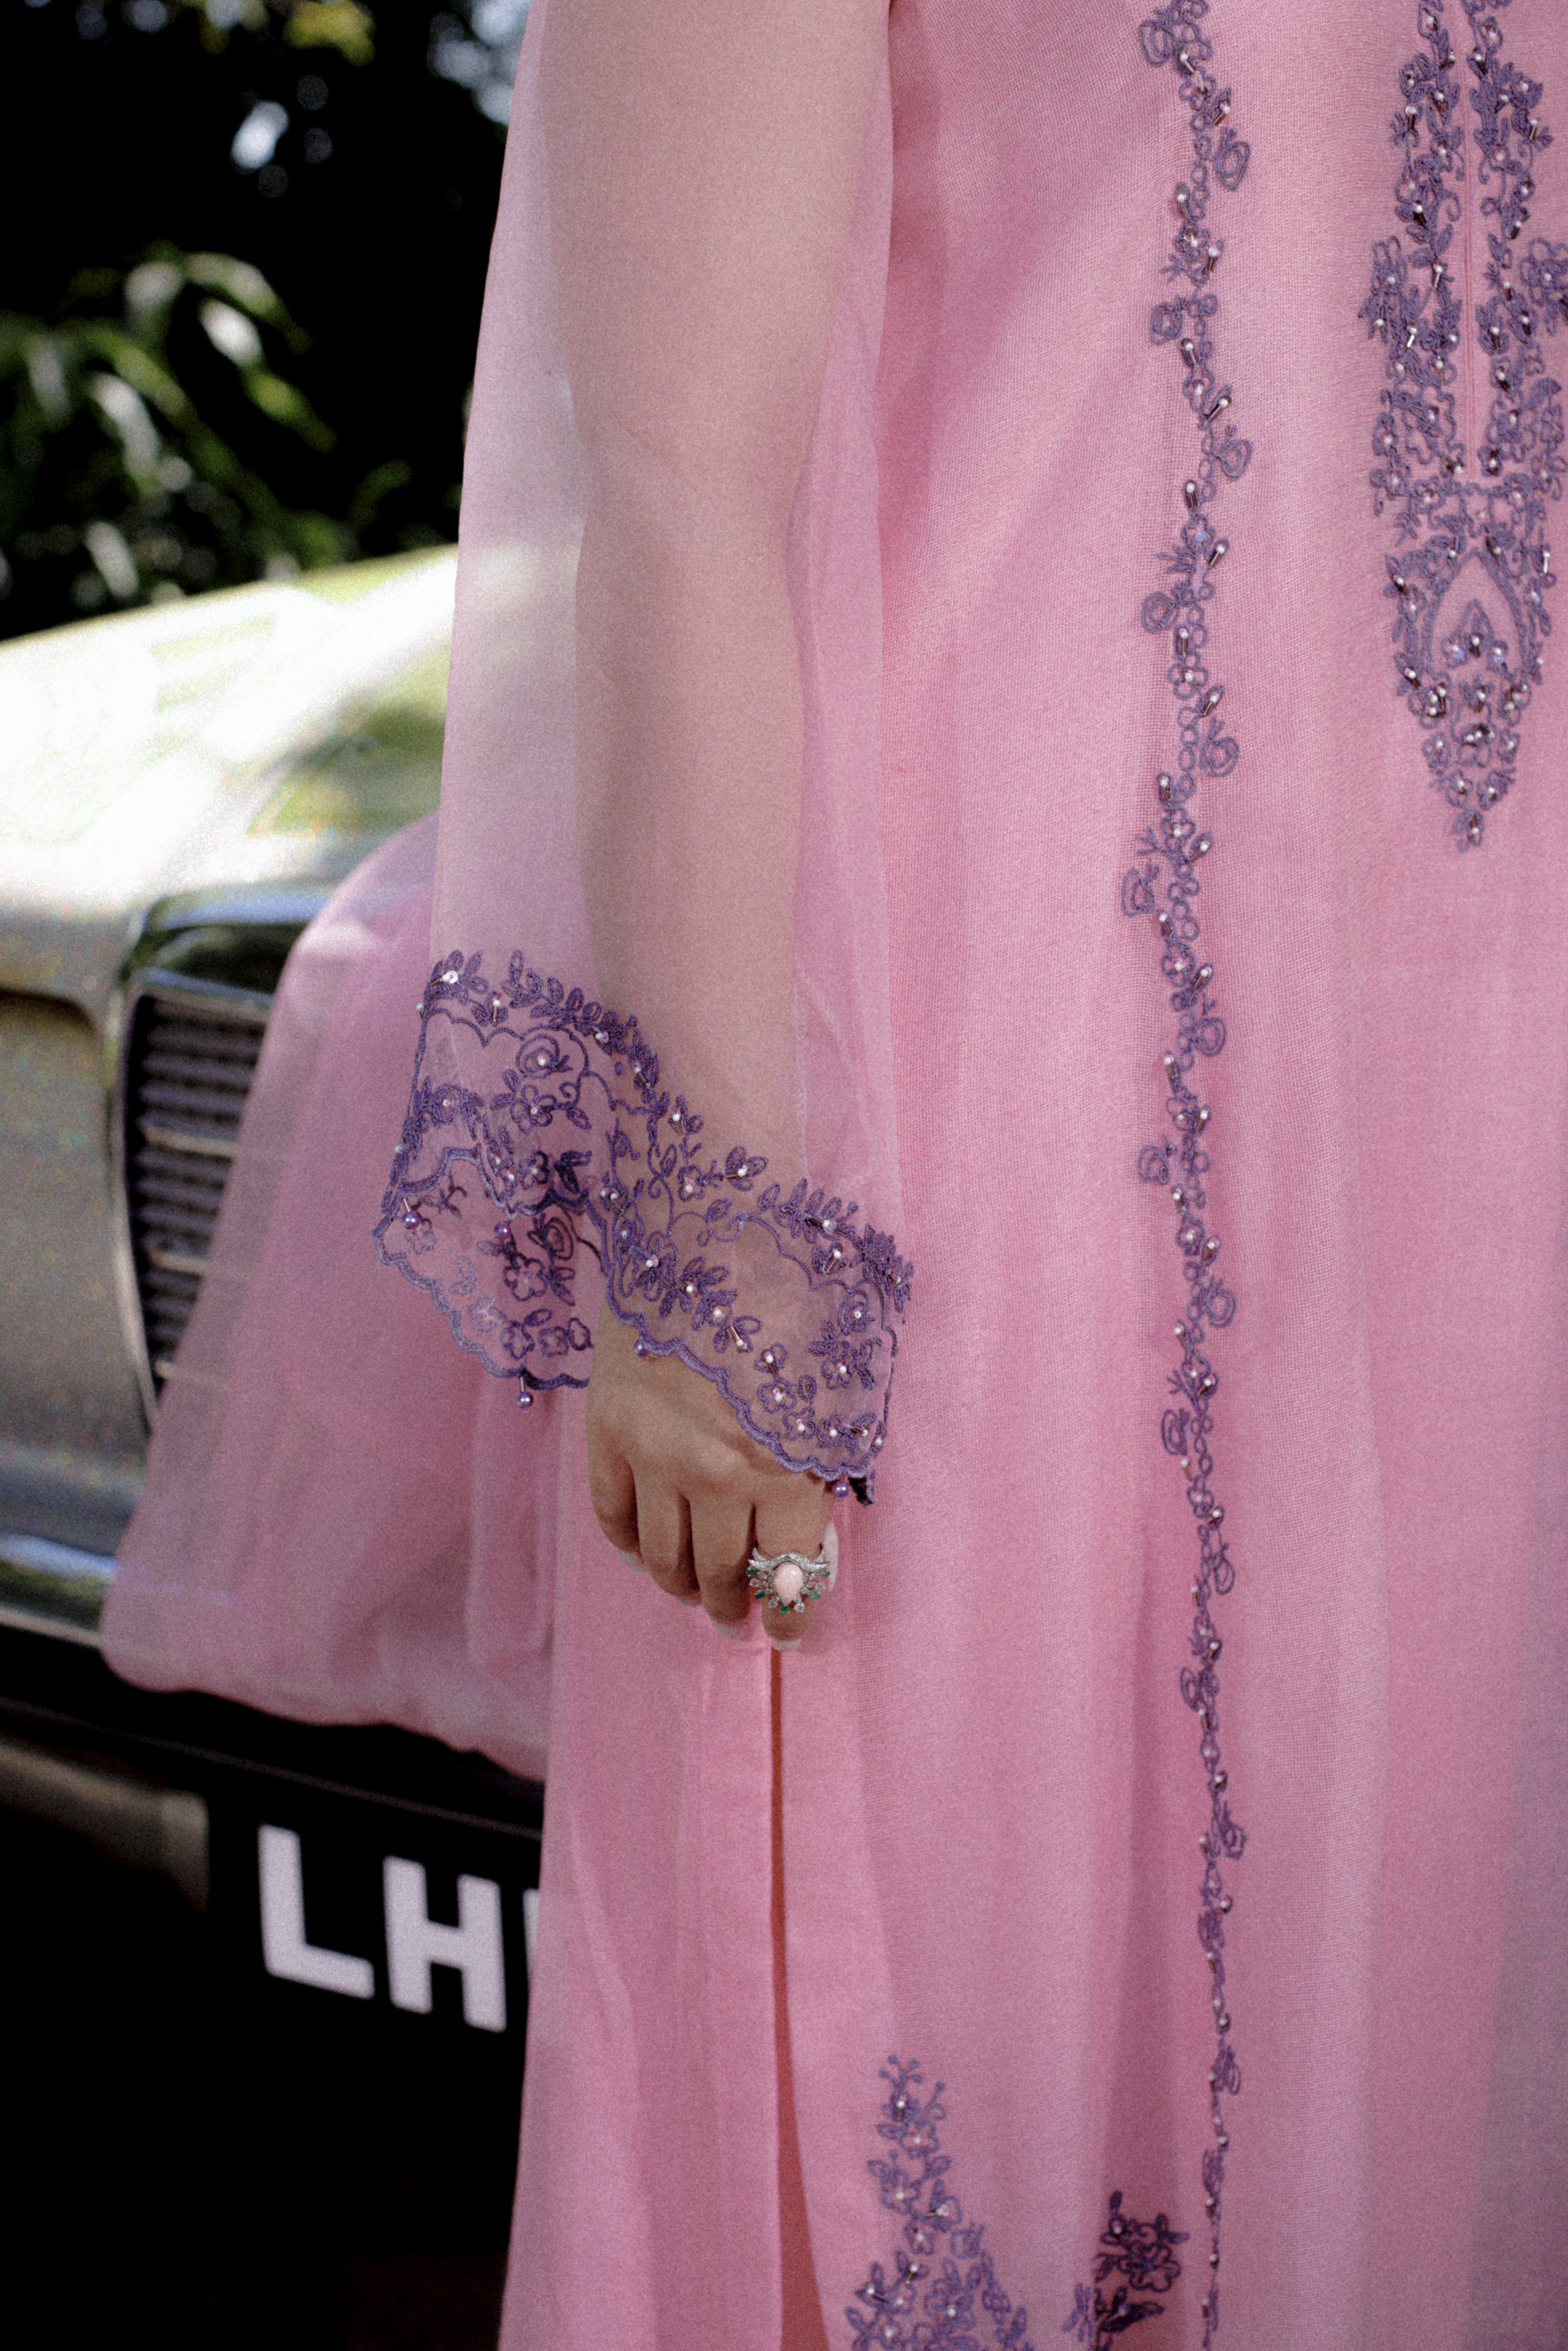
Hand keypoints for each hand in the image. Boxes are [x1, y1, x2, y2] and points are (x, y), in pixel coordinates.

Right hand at [585, 1304, 832, 1643]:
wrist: (715, 1223)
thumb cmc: (799, 1294)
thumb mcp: (838, 1388)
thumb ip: (824, 1467)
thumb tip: (806, 1535)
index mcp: (787, 1468)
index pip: (787, 1577)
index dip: (789, 1618)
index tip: (787, 1634)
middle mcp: (716, 1476)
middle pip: (718, 1576)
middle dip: (733, 1607)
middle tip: (739, 1618)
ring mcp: (655, 1455)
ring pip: (661, 1559)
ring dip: (681, 1586)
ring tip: (695, 1592)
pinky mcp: (607, 1428)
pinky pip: (611, 1514)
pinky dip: (627, 1543)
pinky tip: (643, 1549)